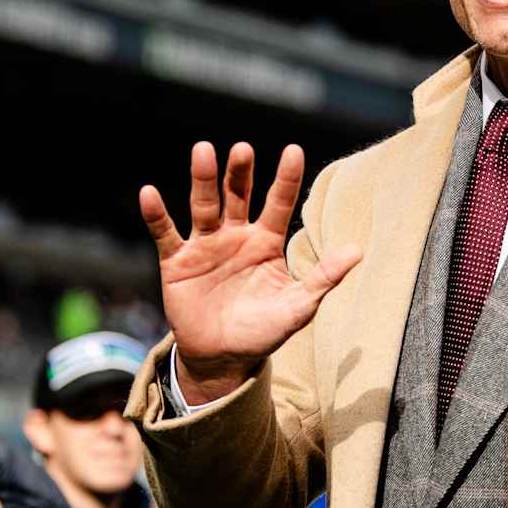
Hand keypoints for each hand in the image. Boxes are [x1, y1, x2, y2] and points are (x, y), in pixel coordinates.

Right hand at [139, 142, 361, 403]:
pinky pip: (166, 234)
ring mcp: (205, 245)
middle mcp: (236, 236)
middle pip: (238, 195)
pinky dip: (157, 215)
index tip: (294, 151)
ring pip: (204, 205)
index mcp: (266, 242)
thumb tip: (358, 250)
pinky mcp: (177, 262)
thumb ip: (324, 277)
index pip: (279, 203)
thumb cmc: (263, 331)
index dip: (286, 179)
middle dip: (239, 172)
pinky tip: (149, 193)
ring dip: (203, 178)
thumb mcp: (298, 306)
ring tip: (203, 151)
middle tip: (242, 149)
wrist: (222, 358)